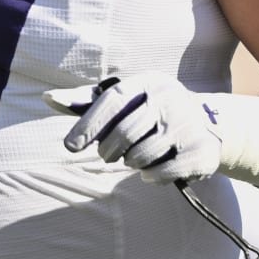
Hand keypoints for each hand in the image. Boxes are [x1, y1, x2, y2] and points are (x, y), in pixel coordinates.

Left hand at [46, 77, 222, 184]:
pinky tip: (152, 169)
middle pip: (126, 133)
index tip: (70, 146)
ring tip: (135, 157)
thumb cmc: (151, 112)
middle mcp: (172, 99)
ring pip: (141, 157)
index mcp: (150, 82)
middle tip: (107, 155)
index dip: (89, 124)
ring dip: (131, 163)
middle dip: (108, 150)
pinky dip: (150, 177)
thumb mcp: (127, 100)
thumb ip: (88, 102)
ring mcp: (188, 126)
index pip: (113, 100)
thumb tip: (47, 98)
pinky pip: (161, 174)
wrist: (210, 124)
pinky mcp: (201, 153)